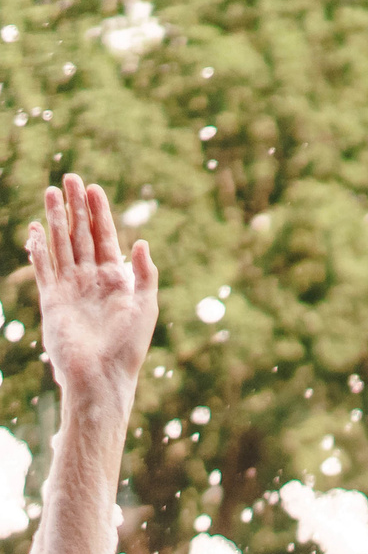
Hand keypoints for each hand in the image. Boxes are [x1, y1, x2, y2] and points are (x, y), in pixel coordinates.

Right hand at [28, 174, 157, 402]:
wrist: (101, 375)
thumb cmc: (129, 346)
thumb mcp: (146, 306)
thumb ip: (145, 274)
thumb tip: (142, 242)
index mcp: (117, 280)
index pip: (106, 238)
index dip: (100, 213)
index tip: (94, 188)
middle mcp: (92, 280)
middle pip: (81, 234)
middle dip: (76, 206)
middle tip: (70, 178)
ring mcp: (70, 288)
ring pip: (61, 244)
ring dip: (56, 218)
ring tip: (50, 191)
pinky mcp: (51, 299)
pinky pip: (43, 268)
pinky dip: (39, 249)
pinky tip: (35, 228)